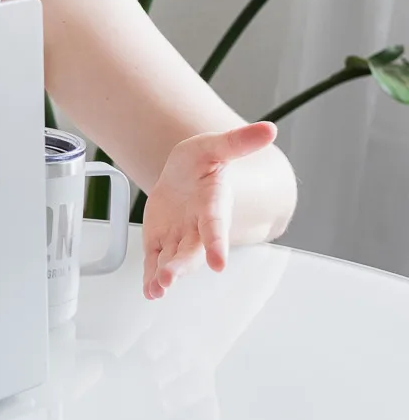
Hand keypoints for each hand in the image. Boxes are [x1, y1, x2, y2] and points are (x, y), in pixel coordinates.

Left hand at [140, 121, 277, 299]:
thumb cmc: (201, 162)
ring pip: (174, 260)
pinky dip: (151, 276)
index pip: (216, 227)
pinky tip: (150, 290)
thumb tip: (269, 129)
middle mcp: (198, 228)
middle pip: (192, 251)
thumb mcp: (214, 145)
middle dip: (182, 266)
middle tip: (170, 278)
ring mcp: (179, 237)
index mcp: (213, 206)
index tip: (219, 264)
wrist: (184, 174)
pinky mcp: (160, 241)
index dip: (218, 244)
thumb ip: (238, 141)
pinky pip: (155, 261)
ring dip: (165, 275)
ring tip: (157, 288)